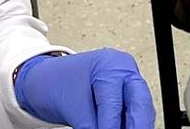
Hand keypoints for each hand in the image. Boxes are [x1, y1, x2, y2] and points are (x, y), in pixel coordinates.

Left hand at [14, 49, 154, 128]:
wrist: (47, 81)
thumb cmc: (56, 84)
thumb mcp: (70, 105)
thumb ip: (88, 124)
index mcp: (110, 65)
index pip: (114, 102)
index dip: (110, 125)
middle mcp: (124, 72)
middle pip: (140, 102)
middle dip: (138, 125)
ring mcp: (128, 83)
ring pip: (142, 109)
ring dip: (137, 126)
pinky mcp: (127, 96)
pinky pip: (135, 113)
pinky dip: (131, 125)